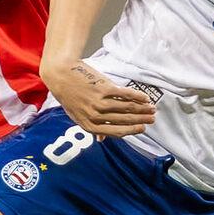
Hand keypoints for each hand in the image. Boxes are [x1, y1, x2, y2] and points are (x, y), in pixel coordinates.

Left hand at [41, 59, 156, 136]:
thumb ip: (91, 127)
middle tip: (152, 118)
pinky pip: (125, 94)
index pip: (116, 132)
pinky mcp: (104, 89)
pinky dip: (137, 96)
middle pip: (124, 120)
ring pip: (127, 108)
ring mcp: (100, 102)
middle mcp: (95, 116)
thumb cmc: (69, 96)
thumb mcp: (76, 115)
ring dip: (142, 108)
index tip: (142, 128)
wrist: (61, 75)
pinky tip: (144, 97)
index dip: (132, 131)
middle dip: (141, 119)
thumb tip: (101, 140)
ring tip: (151, 107)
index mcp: (89, 126)